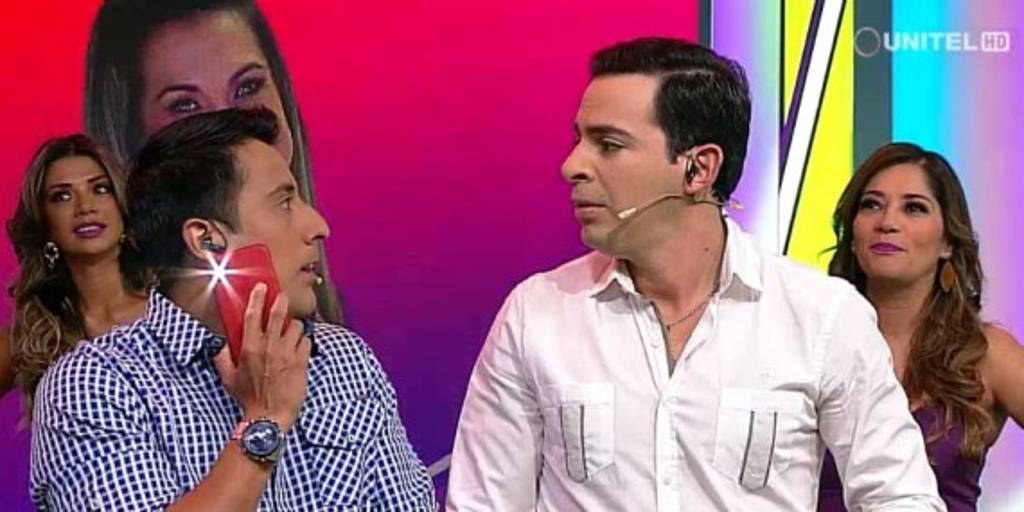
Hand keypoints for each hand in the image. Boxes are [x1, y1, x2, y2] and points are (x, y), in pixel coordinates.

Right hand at [214, 283, 311, 431]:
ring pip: (296, 326)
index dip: (258, 297)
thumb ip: (222, 358)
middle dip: (281, 301)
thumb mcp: (228, 378)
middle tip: (282, 297)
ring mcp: (287, 353)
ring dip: (294, 327)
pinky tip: (299, 350)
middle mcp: (269, 347)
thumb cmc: (248, 398)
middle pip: (278, 313)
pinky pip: (307, 342)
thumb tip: (221, 344)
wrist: (269, 416)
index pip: (252, 315)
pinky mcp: (301, 362)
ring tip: (291, 334)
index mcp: (249, 348)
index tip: (262, 287)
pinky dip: (304, 343)